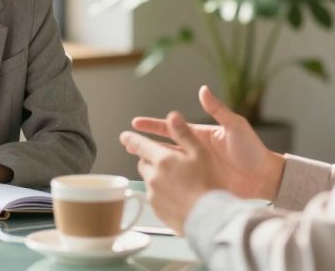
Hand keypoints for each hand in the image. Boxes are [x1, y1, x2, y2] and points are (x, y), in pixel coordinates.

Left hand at [120, 110, 222, 233]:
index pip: (139, 145)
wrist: (209, 218)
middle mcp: (153, 177)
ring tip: (177, 181)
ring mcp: (153, 195)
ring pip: (149, 181)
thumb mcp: (200, 153)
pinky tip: (178, 196)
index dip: (131, 139)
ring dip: (156, 177)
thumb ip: (183, 134)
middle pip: (143, 163)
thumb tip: (172, 116)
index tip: (124, 136)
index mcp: (162, 159)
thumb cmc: (208, 184)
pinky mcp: (157, 210)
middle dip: (150, 160)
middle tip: (165, 161)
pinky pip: (154, 197)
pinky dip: (162, 194)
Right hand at [130, 85, 284, 200]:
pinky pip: (178, 182)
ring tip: (133, 162)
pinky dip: (165, 182)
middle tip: (125, 141)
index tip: (135, 123)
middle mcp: (194, 152)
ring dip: (151, 162)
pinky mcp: (199, 184)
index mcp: (200, 136)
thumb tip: (203, 90)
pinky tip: (153, 184)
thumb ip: (218, 110)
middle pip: (163, 146)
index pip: (171, 129)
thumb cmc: (252, 150)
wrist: (265, 177)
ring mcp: (195, 169)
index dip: (153, 126)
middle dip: (144, 143)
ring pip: (167, 164)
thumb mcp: (236, 126)